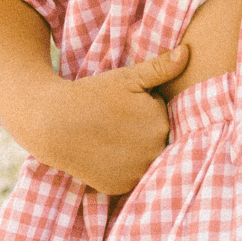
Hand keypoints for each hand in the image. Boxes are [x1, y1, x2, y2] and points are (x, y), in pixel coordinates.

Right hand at [25, 43, 191, 194]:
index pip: (161, 115)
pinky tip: (105, 154)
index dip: (143, 108)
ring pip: (144, 160)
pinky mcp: (120, 187)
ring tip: (110, 137)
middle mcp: (154, 153)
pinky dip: (121, 168)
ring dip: (135, 151)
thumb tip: (187, 53)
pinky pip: (129, 176)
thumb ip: (162, 67)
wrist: (54, 123)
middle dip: (142, 130)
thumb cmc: (92, 95)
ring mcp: (137, 174)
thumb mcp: (128, 76)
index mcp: (160, 124)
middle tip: (115, 121)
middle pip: (156, 140)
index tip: (123, 105)